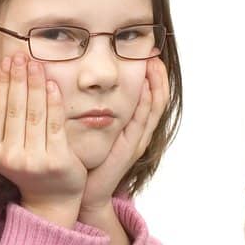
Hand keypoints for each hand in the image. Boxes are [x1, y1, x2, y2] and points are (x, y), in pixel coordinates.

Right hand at [0, 52, 86, 226]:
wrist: (50, 200)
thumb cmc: (25, 167)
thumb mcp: (0, 152)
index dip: (3, 83)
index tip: (7, 61)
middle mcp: (9, 157)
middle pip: (15, 108)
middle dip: (18, 78)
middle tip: (20, 55)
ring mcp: (34, 160)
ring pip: (35, 113)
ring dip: (35, 84)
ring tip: (36, 64)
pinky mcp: (57, 161)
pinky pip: (54, 124)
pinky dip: (53, 102)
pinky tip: (52, 85)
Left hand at [80, 56, 167, 215]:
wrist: (87, 192)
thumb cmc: (87, 159)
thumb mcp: (94, 128)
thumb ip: (96, 108)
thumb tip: (87, 79)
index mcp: (133, 127)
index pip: (149, 96)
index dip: (153, 75)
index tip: (149, 52)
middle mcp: (140, 132)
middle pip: (157, 99)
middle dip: (158, 75)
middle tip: (155, 52)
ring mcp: (137, 141)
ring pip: (154, 108)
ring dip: (156, 84)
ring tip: (154, 63)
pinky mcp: (130, 149)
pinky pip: (141, 122)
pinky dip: (145, 103)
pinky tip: (144, 87)